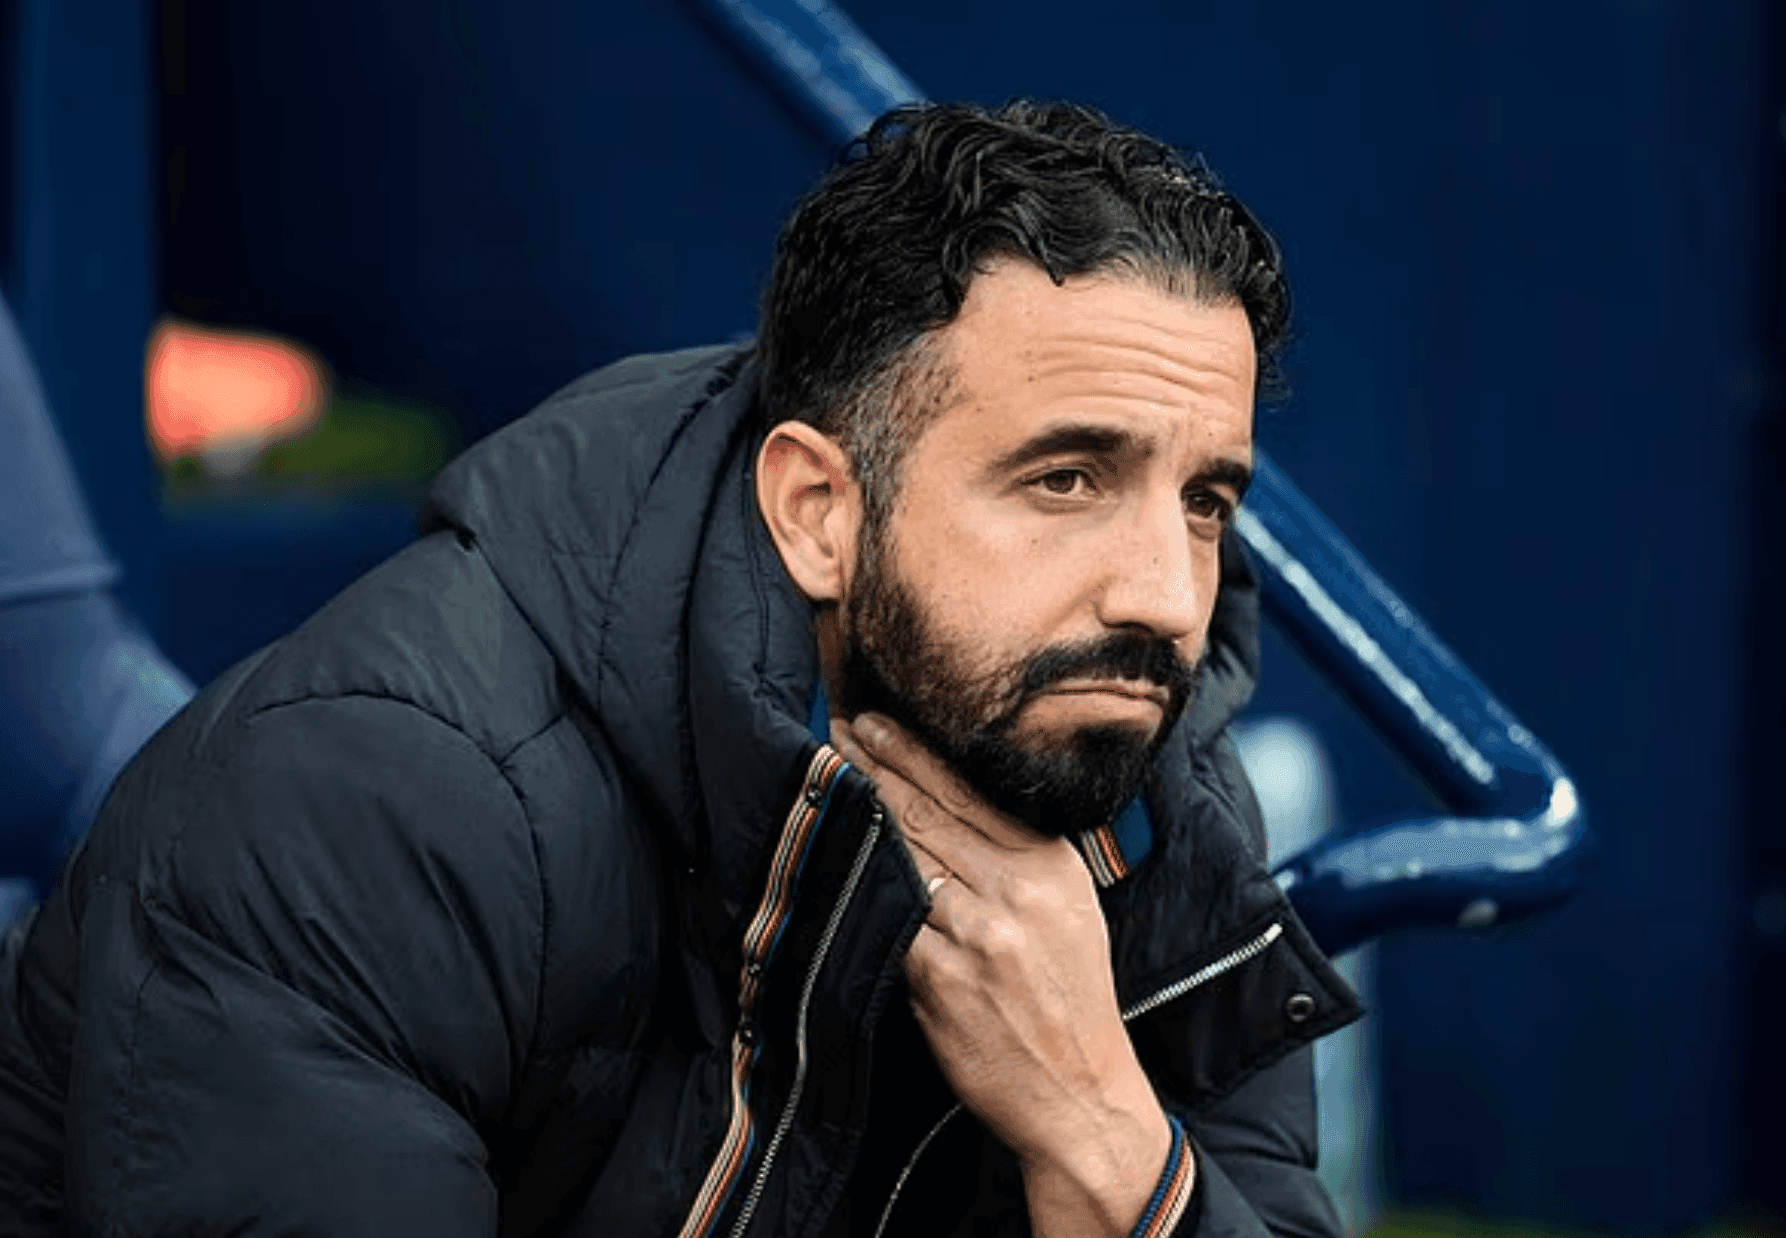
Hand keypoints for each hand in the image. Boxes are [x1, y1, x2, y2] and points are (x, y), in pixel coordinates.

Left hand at [831, 712, 1175, 1236]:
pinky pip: (889, 915)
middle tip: (834, 725)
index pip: (969, 789)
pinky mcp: (940, 976)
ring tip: (825, 772)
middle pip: (927, 810)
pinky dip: (860, 881)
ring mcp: (976, 931)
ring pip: (901, 853)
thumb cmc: (1069, 998)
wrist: (1081, 1093)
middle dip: (874, 763)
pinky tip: (834, 851)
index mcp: (1051, 865)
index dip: (912, 749)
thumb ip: (1019, 856)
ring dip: (858, 810)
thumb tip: (954, 800)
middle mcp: (1017, 889)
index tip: (872, 718)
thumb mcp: (1070, 909)